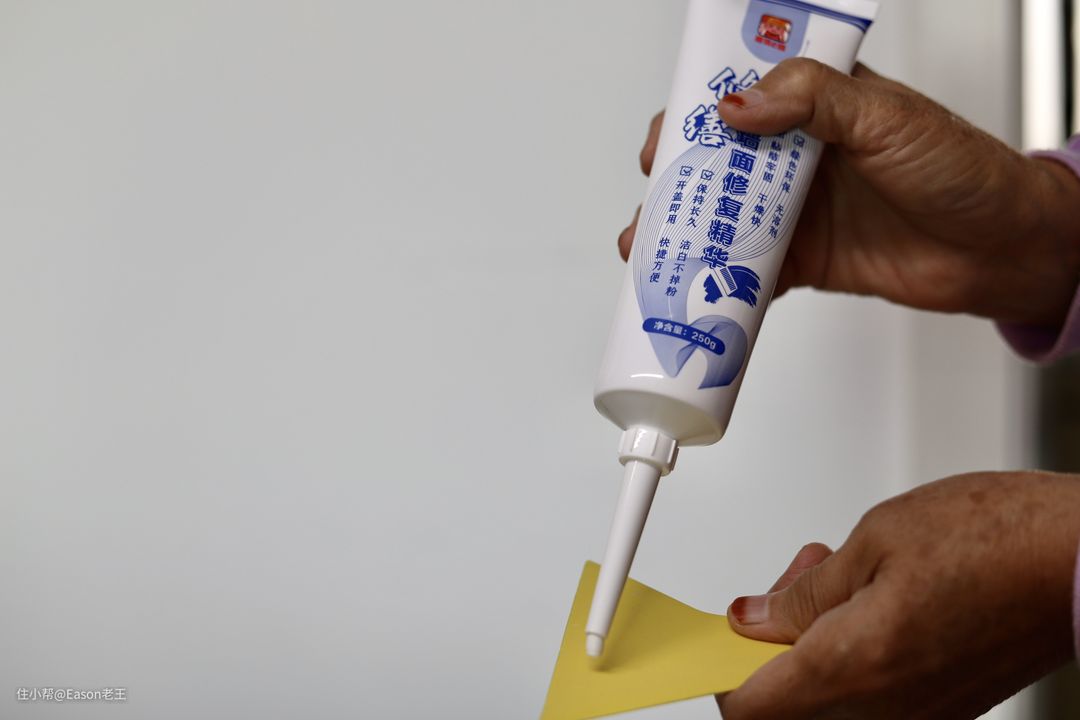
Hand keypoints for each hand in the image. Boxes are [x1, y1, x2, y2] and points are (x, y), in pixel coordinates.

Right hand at [620, 59, 1079, 326]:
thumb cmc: (962, 171)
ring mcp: (794, 211)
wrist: (999, 251)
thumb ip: (813, 99)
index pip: (738, 97)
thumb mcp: (887, 117)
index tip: (668, 137)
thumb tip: (740, 104)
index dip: (693, 114)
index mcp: (814, 105)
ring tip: (652, 252)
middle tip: (655, 202)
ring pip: (718, 219)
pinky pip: (744, 271)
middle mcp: (795, 157)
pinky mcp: (801, 260)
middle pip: (714, 163)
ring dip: (681, 235)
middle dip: (673, 182)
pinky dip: (715, 283)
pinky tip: (692, 289)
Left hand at [715, 471, 1079, 718]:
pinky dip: (856, 652)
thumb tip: (758, 616)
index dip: (721, 667)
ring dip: (815, 642)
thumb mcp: (874, 541)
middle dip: (773, 642)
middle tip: (793, 581)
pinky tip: (874, 596)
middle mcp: (886, 707)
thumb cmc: (996, 539)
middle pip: (789, 702)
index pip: (749, 706)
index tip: (718, 633)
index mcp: (853, 667)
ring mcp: (922, 712)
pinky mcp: (950, 704)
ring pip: (831, 696)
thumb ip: (806, 592)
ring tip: (841, 574)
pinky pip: (875, 693)